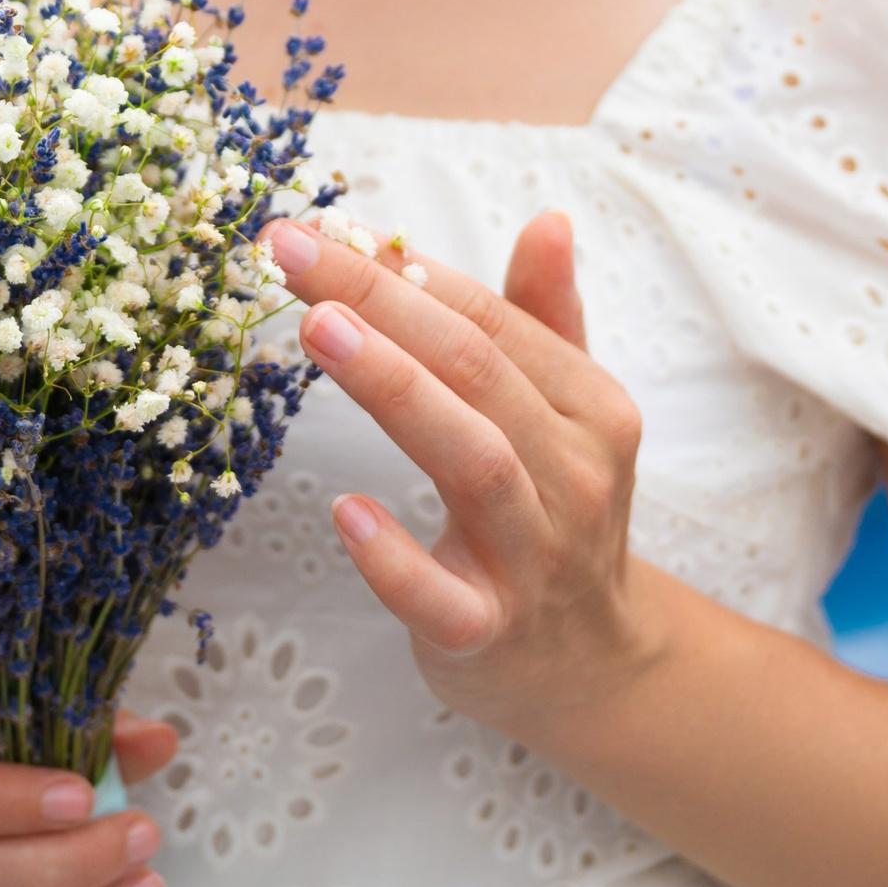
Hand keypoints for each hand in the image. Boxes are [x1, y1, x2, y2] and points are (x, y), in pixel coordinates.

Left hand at [264, 208, 658, 736]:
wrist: (593, 666)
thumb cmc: (557, 518)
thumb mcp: (571, 416)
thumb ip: (547, 320)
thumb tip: (549, 220)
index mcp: (592, 410)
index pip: (494, 322)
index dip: (409, 269)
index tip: (323, 227)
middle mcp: (573, 475)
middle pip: (476, 372)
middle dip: (382, 302)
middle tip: (295, 253)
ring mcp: (534, 558)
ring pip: (471, 461)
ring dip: (395, 389)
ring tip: (320, 330)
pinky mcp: (487, 633)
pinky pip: (441, 597)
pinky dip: (394, 557)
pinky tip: (344, 512)